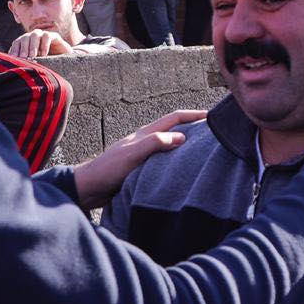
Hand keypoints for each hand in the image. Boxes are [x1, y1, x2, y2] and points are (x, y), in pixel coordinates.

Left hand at [9, 29, 73, 58]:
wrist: (65, 62)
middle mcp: (33, 37)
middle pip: (25, 38)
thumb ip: (25, 63)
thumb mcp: (34, 64)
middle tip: (23, 58)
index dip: (15, 49)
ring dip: (32, 45)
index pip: (17, 42)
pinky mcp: (54, 36)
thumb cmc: (47, 64)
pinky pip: (47, 36)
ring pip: (35, 34)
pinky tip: (44, 54)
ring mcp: (43, 35)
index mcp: (26, 42)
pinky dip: (44, 45)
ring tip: (32, 56)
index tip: (14, 59)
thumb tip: (13, 68)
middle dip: (23, 48)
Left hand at [73, 110, 206, 208]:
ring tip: (205, 153)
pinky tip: (184, 172)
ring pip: (171, 147)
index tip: (212, 115)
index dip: (193, 115)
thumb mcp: (133, 153)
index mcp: (145, 133)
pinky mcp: (143, 170)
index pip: (174, 118)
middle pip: (175, 130)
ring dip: (187, 147)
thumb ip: (155, 143)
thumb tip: (182, 136)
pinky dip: (177, 163)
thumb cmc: (108, 169)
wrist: (89, 188)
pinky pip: (166, 163)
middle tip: (214, 133)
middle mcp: (147, 142)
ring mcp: (145, 156)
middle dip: (194, 128)